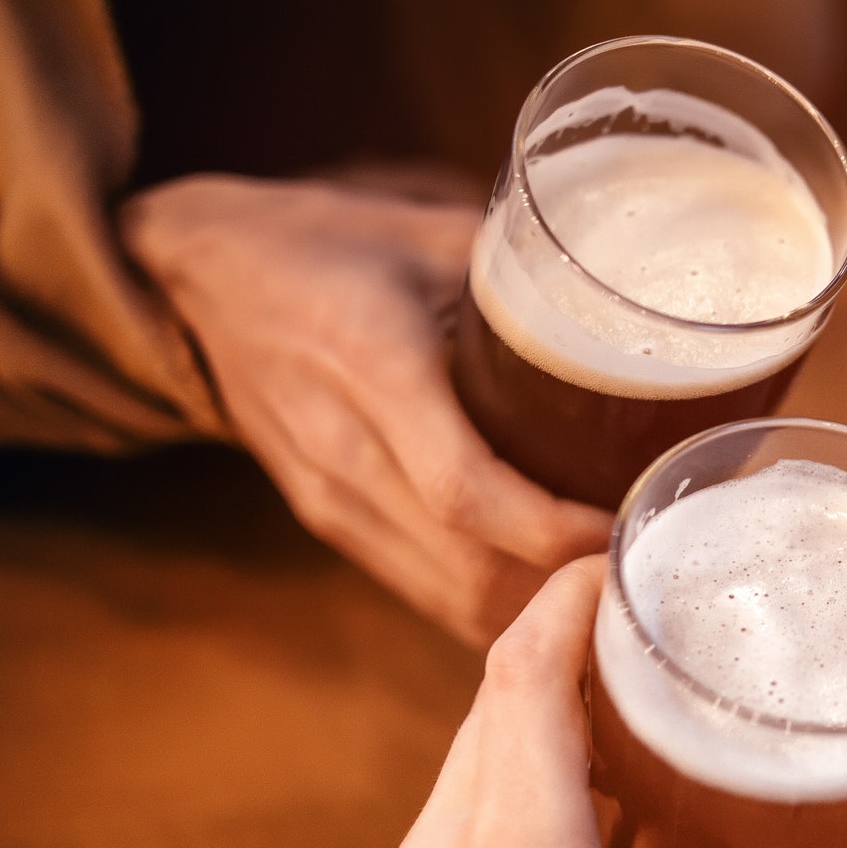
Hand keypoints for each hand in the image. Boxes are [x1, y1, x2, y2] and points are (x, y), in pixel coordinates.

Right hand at [120, 175, 611, 647]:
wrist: (197, 282)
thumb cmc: (322, 246)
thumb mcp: (425, 236)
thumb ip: (521, 275)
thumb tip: (630, 303)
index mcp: (374, 371)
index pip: (467, 491)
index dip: (552, 529)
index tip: (626, 525)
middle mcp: (346, 453)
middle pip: (468, 566)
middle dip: (563, 586)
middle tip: (648, 565)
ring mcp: (332, 500)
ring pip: (448, 595)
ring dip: (534, 611)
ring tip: (613, 591)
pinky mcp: (332, 524)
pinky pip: (424, 592)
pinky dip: (492, 608)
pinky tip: (549, 601)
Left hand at [252, 557, 846, 847]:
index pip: (521, 672)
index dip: (570, 596)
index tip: (626, 551)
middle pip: (493, 707)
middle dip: (569, 649)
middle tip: (660, 627)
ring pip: (472, 772)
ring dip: (546, 728)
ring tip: (639, 720)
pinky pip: (459, 836)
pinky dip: (522, 800)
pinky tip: (591, 845)